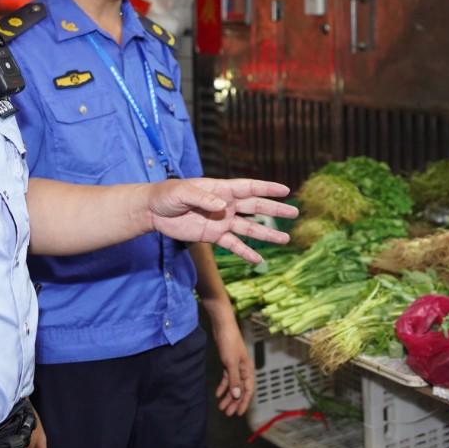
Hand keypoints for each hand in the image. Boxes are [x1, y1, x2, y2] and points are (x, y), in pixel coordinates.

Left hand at [147, 178, 293, 262]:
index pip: (249, 188)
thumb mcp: (183, 192)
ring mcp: (222, 221)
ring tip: (285, 238)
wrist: (154, 211)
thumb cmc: (168, 195)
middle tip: (294, 213)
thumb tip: (223, 208)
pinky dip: (246, 252)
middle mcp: (226, 205)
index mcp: (221, 189)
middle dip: (275, 210)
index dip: (267, 188)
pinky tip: (258, 260)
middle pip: (255, 207)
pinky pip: (233, 245)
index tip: (286, 190)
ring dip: (267, 233)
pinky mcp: (214, 235)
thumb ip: (203, 199)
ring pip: (249, 228)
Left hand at [211, 311, 254, 416]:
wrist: (222, 326)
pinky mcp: (227, 363)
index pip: (248, 390)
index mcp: (248, 369)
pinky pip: (227, 378)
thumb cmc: (229, 342)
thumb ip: (234, 379)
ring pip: (233, 385)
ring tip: (221, 406)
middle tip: (227, 413)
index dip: (244, 402)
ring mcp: (235, 366)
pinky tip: (218, 394)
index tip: (238, 413)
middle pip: (240, 389)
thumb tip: (238, 395)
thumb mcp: (230, 363)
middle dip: (234, 402)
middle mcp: (244, 369)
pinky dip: (223, 386)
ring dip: (228, 396)